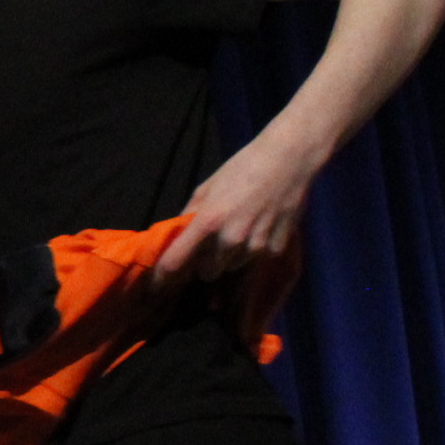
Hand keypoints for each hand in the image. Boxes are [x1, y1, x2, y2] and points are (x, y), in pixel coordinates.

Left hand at [155, 135, 317, 284]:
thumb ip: (190, 215)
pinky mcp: (276, 249)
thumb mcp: (207, 188)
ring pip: (232, 267)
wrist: (288, 160)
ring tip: (240, 229)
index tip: (156, 284)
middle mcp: (230, 239)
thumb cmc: (243, 168)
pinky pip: (255, 260)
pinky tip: (260, 227)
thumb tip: (175, 236)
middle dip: (205, 263)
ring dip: (230, 257)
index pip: (175, 261)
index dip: (162, 276)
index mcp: (208, 221)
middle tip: (210, 245)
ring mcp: (255, 246)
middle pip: (207, 272)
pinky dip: (254, 251)